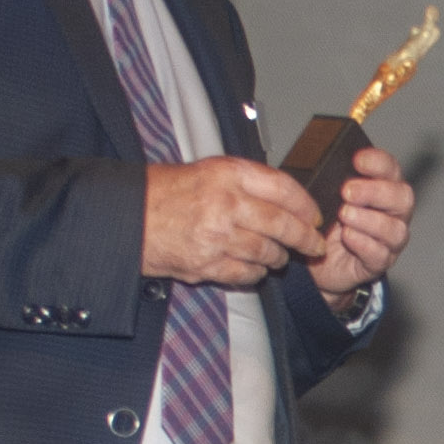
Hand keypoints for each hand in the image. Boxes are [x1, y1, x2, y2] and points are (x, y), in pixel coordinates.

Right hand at [140, 156, 331, 288]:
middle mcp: (226, 204)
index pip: (284, 188)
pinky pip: (247, 273)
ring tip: (280, 256)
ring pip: (268, 252)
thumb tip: (285, 199)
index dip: (306, 205)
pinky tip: (256, 268)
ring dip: (279, 257)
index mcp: (228, 174)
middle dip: (305, 238)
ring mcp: (217, 237)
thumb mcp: (208, 170)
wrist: (128, 218)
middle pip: (283, 224)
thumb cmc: (166, 192)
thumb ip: (246, 181)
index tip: (315, 215)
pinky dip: (256, 273)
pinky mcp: (207, 264)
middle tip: (314, 245)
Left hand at [312, 143, 415, 304]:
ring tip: (344, 215)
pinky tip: (347, 236)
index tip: (357, 160)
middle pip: (403, 197)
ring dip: (369, 220)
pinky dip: (364, 244)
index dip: (378, 162)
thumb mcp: (324, 195)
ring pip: (396, 230)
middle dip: (375, 192)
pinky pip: (380, 255)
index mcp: (383, 187)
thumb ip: (331, 179)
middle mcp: (393, 213)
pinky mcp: (378, 263)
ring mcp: (390, 241)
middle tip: (347, 191)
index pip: (391, 169)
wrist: (316, 258)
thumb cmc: (326, 220)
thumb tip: (323, 163)